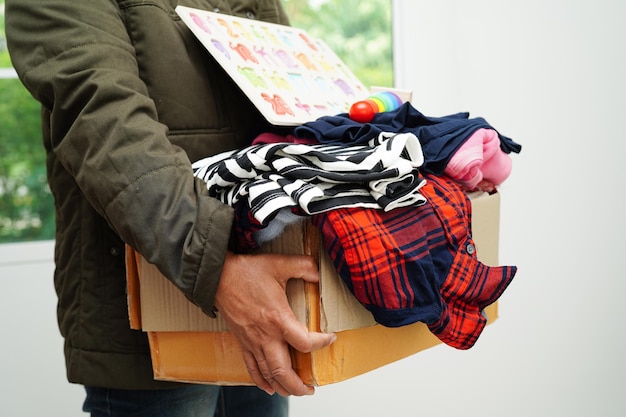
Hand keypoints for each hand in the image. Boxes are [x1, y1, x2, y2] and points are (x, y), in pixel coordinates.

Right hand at [215, 252, 336, 395]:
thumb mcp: (280, 264)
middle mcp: (265, 336)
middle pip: (284, 371)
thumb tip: (319, 272)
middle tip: (312, 388)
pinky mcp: (242, 341)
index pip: (304, 343)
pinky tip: (269, 388)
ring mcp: (252, 341)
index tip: (330, 338)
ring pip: (268, 374)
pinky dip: (261, 381)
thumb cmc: (246, 271)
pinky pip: (251, 368)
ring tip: (296, 391)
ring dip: (283, 387)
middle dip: (299, 385)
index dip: (321, 343)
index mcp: (278, 319)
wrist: (218, 275)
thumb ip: (304, 266)